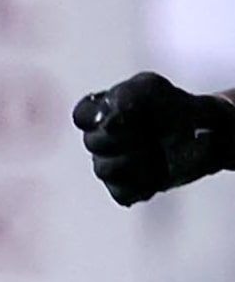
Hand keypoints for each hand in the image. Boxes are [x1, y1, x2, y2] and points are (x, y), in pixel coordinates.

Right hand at [72, 71, 234, 204]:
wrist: (198, 132)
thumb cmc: (169, 106)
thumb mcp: (153, 89)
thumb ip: (128, 96)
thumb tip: (108, 119)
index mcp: (100, 112)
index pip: (82, 116)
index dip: (97, 117)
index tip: (120, 116)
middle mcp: (100, 140)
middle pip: (93, 143)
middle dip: (125, 136)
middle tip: (149, 130)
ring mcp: (110, 166)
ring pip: (104, 169)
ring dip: (135, 158)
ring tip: (157, 151)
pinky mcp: (124, 189)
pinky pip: (122, 193)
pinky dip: (143, 183)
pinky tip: (159, 171)